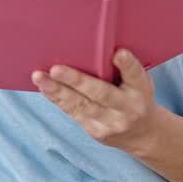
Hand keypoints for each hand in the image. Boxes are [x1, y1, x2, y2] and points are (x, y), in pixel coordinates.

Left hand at [32, 48, 161, 154]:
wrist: (143, 135)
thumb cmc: (136, 97)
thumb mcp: (140, 81)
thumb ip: (125, 68)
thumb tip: (100, 46)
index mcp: (141, 90)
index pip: (136, 75)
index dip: (127, 64)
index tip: (118, 53)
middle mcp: (127, 108)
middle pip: (101, 93)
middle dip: (77, 81)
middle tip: (56, 69)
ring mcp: (110, 123)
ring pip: (81, 105)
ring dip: (57, 90)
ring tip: (40, 77)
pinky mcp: (95, 131)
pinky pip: (73, 112)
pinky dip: (56, 98)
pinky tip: (44, 87)